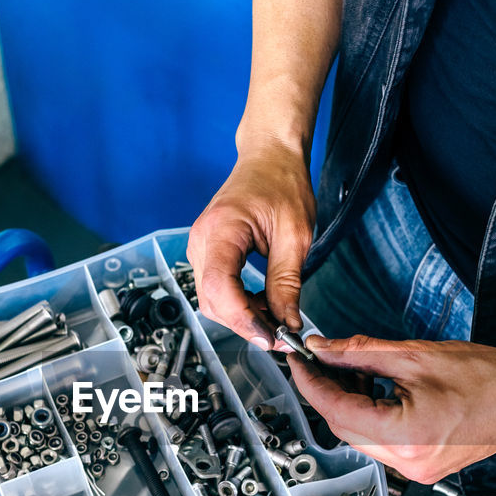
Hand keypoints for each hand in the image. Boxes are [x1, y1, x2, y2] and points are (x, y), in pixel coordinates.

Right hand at [188, 137, 315, 348]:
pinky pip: (216, 288)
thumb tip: (287, 324)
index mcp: (221, 230)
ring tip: (276, 317)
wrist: (269, 157)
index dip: (243, 319)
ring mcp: (200, 247)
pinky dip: (238, 303)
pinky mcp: (207, 253)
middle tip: (282, 335)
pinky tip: (262, 302)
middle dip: (245, 323)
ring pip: (212, 300)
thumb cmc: (282, 185)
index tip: (271, 338)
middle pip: (212, 301)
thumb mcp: (295, 236)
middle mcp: (201, 240)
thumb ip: (287, 283)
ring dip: (242, 316)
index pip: (220, 287)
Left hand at [287, 335, 495, 482]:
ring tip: (353, 371)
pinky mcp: (424, 467)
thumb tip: (323, 350)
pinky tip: (375, 391)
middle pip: (345, 429)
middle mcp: (409, 463)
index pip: (337, 412)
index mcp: (404, 437)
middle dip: (328, 393)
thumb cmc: (488, 377)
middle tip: (321, 361)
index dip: (311, 384)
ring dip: (350, 405)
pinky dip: (372, 417)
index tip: (298, 362)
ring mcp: (417, 470)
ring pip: (362, 438)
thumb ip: (360, 354)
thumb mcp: (414, 356)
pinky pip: (383, 444)